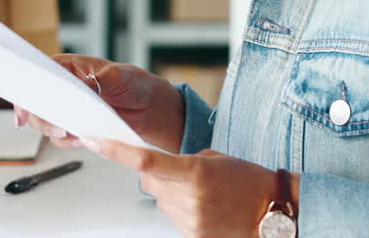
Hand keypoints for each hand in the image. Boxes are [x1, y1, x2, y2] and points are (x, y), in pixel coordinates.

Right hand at [13, 54, 185, 152]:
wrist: (150, 107)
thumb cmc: (134, 83)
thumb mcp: (117, 77)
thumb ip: (96, 81)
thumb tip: (80, 90)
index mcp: (69, 67)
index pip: (39, 74)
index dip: (27, 89)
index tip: (24, 108)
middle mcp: (65, 88)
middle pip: (37, 102)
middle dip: (41, 118)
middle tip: (57, 128)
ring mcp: (69, 108)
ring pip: (46, 122)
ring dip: (54, 132)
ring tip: (72, 134)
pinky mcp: (77, 126)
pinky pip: (62, 137)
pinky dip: (68, 141)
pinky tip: (80, 139)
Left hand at [79, 136, 298, 237]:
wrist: (273, 211)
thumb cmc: (249, 181)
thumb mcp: (216, 159)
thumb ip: (182, 162)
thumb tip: (156, 169)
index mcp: (195, 171)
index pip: (145, 160)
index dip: (115, 150)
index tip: (95, 140)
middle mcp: (188, 197)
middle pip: (148, 180)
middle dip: (157, 173)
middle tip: (184, 173)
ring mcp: (189, 220)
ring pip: (159, 199)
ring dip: (172, 193)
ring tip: (204, 194)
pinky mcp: (191, 236)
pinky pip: (172, 217)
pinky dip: (182, 210)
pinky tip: (206, 208)